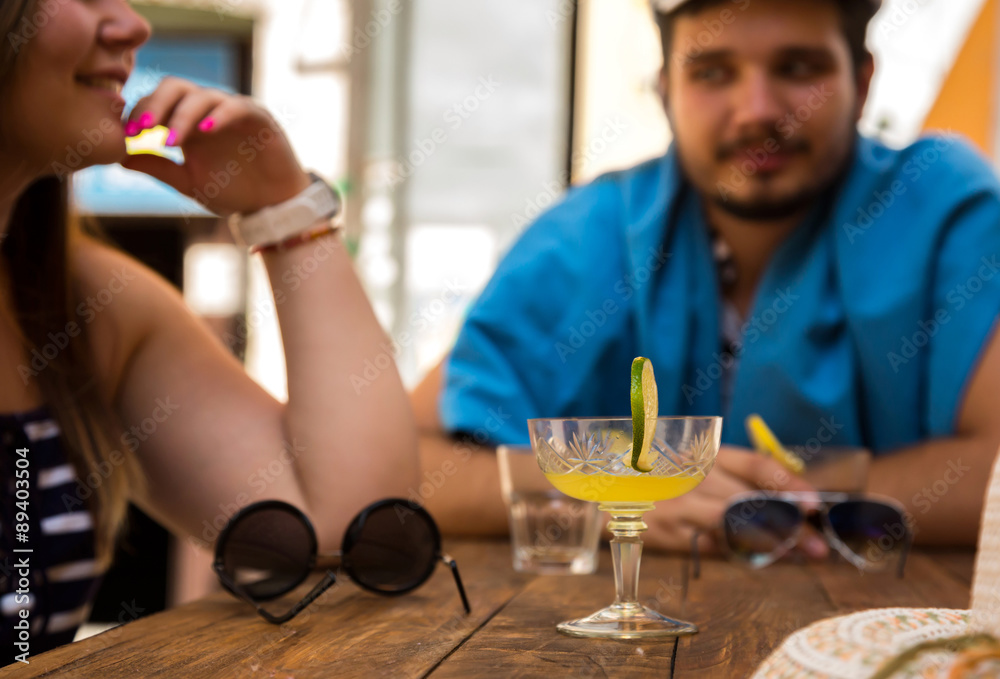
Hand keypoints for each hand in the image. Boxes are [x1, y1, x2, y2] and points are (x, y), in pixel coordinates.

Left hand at [119, 77, 310, 215]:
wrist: (272, 206)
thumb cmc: (234, 192)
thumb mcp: (188, 182)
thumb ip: (158, 167)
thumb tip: (119, 158)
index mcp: (188, 122)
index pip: (157, 101)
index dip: (140, 114)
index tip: (127, 136)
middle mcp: (208, 111)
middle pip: (175, 87)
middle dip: (155, 105)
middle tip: (141, 129)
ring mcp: (233, 111)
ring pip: (203, 95)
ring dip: (182, 115)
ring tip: (171, 139)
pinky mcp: (258, 117)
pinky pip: (237, 106)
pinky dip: (220, 115)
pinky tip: (206, 131)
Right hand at [641, 445, 828, 558]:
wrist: (612, 492)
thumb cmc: (668, 478)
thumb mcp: (701, 465)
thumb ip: (739, 478)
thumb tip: (792, 501)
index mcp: (709, 453)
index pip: (757, 465)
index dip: (789, 484)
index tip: (814, 504)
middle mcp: (697, 475)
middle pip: (753, 500)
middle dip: (790, 525)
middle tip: (818, 545)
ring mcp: (683, 503)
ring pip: (735, 525)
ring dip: (771, 543)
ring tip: (798, 556)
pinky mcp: (672, 531)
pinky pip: (714, 545)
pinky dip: (741, 553)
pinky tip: (760, 559)